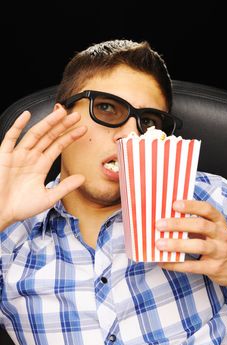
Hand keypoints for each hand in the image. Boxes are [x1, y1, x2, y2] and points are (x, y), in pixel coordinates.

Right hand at [0, 108, 86, 229]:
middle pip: (49, 136)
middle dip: (62, 125)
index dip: (70, 137)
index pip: (58, 146)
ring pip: (35, 134)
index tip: (83, 129)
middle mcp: (31, 157)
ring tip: (60, 112)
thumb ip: (65, 187)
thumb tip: (82, 178)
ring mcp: (18, 155)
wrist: (1, 213)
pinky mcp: (4, 156)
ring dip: (47, 122)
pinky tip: (27, 115)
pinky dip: (18, 126)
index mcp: (41, 165)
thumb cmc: (21, 207)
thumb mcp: (48, 198)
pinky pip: (11, 138)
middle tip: (76, 115)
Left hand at [156, 200, 226, 285]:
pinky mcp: (214, 268)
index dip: (191, 205)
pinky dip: (176, 264)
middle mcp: (221, 234)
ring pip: (199, 246)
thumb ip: (192, 222)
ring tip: (159, 244)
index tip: (174, 204)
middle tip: (159, 225)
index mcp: (218, 221)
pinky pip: (193, 266)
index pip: (207, 209)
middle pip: (201, 225)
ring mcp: (219, 252)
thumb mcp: (210, 229)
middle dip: (178, 224)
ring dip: (177, 244)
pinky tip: (163, 262)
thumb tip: (163, 219)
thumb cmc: (215, 242)